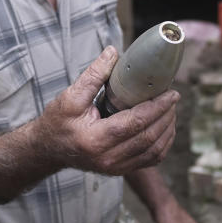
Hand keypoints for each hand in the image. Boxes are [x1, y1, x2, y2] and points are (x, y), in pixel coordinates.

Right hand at [35, 46, 178, 174]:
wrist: (48, 149)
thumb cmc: (57, 121)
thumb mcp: (70, 96)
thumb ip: (93, 75)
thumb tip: (114, 52)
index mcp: (94, 139)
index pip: (135, 123)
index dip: (157, 107)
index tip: (171, 93)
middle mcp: (107, 158)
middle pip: (149, 138)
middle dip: (166, 116)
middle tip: (173, 98)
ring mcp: (115, 168)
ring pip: (154, 151)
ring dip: (168, 130)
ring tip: (170, 110)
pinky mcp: (120, 170)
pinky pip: (151, 160)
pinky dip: (163, 144)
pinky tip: (165, 128)